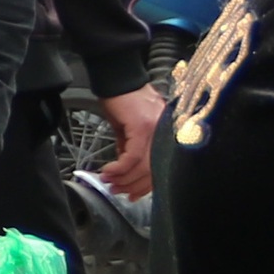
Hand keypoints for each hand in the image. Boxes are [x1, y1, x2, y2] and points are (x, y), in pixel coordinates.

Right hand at [94, 82, 164, 199]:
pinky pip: (131, 157)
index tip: (132, 195)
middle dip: (132, 185)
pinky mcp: (142, 128)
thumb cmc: (124, 100)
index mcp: (165, 136)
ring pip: (142, 167)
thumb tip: (124, 170)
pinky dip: (119, 168)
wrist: (118, 78)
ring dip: (123, 179)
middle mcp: (165, 134)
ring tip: (109, 182)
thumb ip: (130, 148)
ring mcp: (156, 131)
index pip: (160, 168)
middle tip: (116, 191)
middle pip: (153, 171)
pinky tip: (108, 171)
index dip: (146, 186)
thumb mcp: (129, 129)